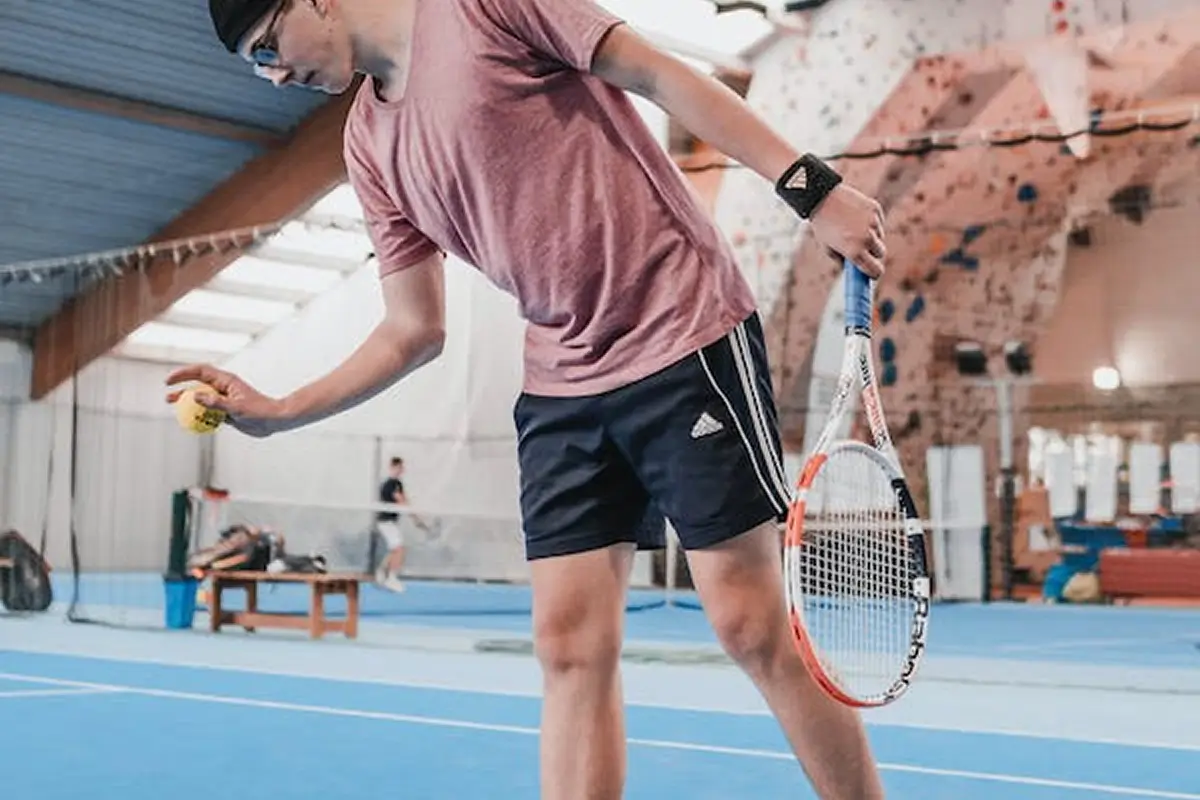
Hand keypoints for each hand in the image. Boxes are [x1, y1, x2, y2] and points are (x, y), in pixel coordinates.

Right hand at [165, 364, 286, 438]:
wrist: (274, 421)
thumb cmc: (259, 411)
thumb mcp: (236, 407)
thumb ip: (216, 402)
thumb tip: (195, 396)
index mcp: (226, 381)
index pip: (200, 371)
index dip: (183, 373)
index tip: (170, 381)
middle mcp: (223, 388)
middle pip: (197, 385)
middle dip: (181, 389)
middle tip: (167, 397)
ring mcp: (224, 400)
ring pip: (201, 399)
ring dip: (187, 403)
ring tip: (173, 406)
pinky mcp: (227, 412)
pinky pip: (208, 412)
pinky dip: (198, 415)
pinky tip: (190, 422)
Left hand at [809, 183, 886, 278]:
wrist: (822, 197)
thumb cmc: (823, 225)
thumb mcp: (828, 248)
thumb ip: (844, 261)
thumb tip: (856, 270)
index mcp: (855, 252)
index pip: (876, 271)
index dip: (874, 273)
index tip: (872, 272)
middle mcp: (866, 239)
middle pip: (880, 253)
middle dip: (873, 253)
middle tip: (861, 248)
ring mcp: (873, 223)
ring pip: (879, 236)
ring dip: (871, 235)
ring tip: (853, 227)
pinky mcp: (875, 209)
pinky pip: (878, 221)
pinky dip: (871, 222)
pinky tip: (856, 216)